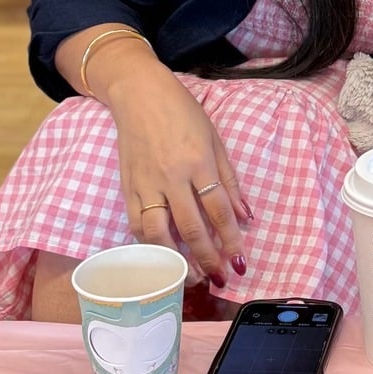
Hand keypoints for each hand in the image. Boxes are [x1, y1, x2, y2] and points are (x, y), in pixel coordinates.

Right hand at [110, 65, 250, 287]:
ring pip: (159, 234)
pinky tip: (162, 257)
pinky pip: (137, 225)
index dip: (230, 238)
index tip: (238, 259)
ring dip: (175, 261)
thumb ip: (230, 179)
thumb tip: (245, 215)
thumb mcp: (215, 139)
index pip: (218, 210)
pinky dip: (150, 245)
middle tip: (218, 278)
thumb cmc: (183, 113)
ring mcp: (146, 185)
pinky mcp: (127, 188)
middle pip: (191, 227)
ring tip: (190, 277)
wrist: (140, 95)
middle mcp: (172, 177)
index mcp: (199, 162)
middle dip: (206, 257)